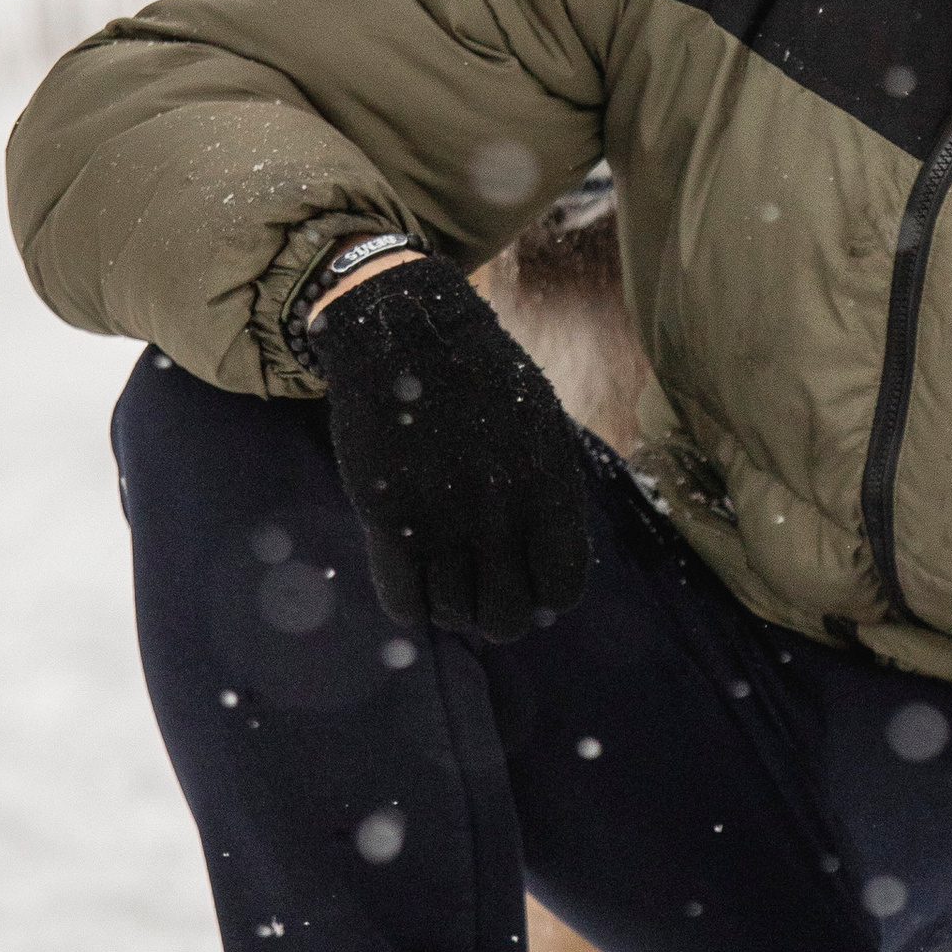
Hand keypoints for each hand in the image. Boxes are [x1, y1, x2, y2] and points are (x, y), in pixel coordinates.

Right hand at [309, 253, 590, 643]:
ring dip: (450, 603)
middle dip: (495, 610)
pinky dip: (412, 603)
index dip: (544, 593)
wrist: (407, 332)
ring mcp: (443, 517)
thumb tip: (549, 571)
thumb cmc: (478, 376)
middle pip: (507, 619)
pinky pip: (404, 603)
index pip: (562, 587)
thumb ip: (549, 495)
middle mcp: (501, 511)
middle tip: (480, 581)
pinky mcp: (389, 517)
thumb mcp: (540, 425)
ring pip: (454, 615)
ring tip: (444, 568)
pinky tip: (413, 574)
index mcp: (549, 486)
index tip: (526, 576)